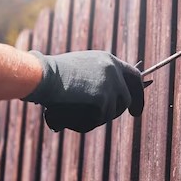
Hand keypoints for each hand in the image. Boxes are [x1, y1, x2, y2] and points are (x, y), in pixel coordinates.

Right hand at [23, 50, 143, 132]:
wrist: (43, 76)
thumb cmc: (51, 75)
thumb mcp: (78, 71)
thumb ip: (92, 81)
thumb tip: (103, 97)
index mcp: (107, 60)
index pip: (132, 74)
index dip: (137, 88)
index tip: (136, 100)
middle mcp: (113, 68)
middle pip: (131, 93)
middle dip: (135, 104)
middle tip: (135, 114)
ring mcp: (110, 82)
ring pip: (116, 109)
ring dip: (104, 116)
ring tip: (86, 117)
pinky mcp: (103, 96)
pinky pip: (103, 116)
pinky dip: (91, 121)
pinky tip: (78, 118)